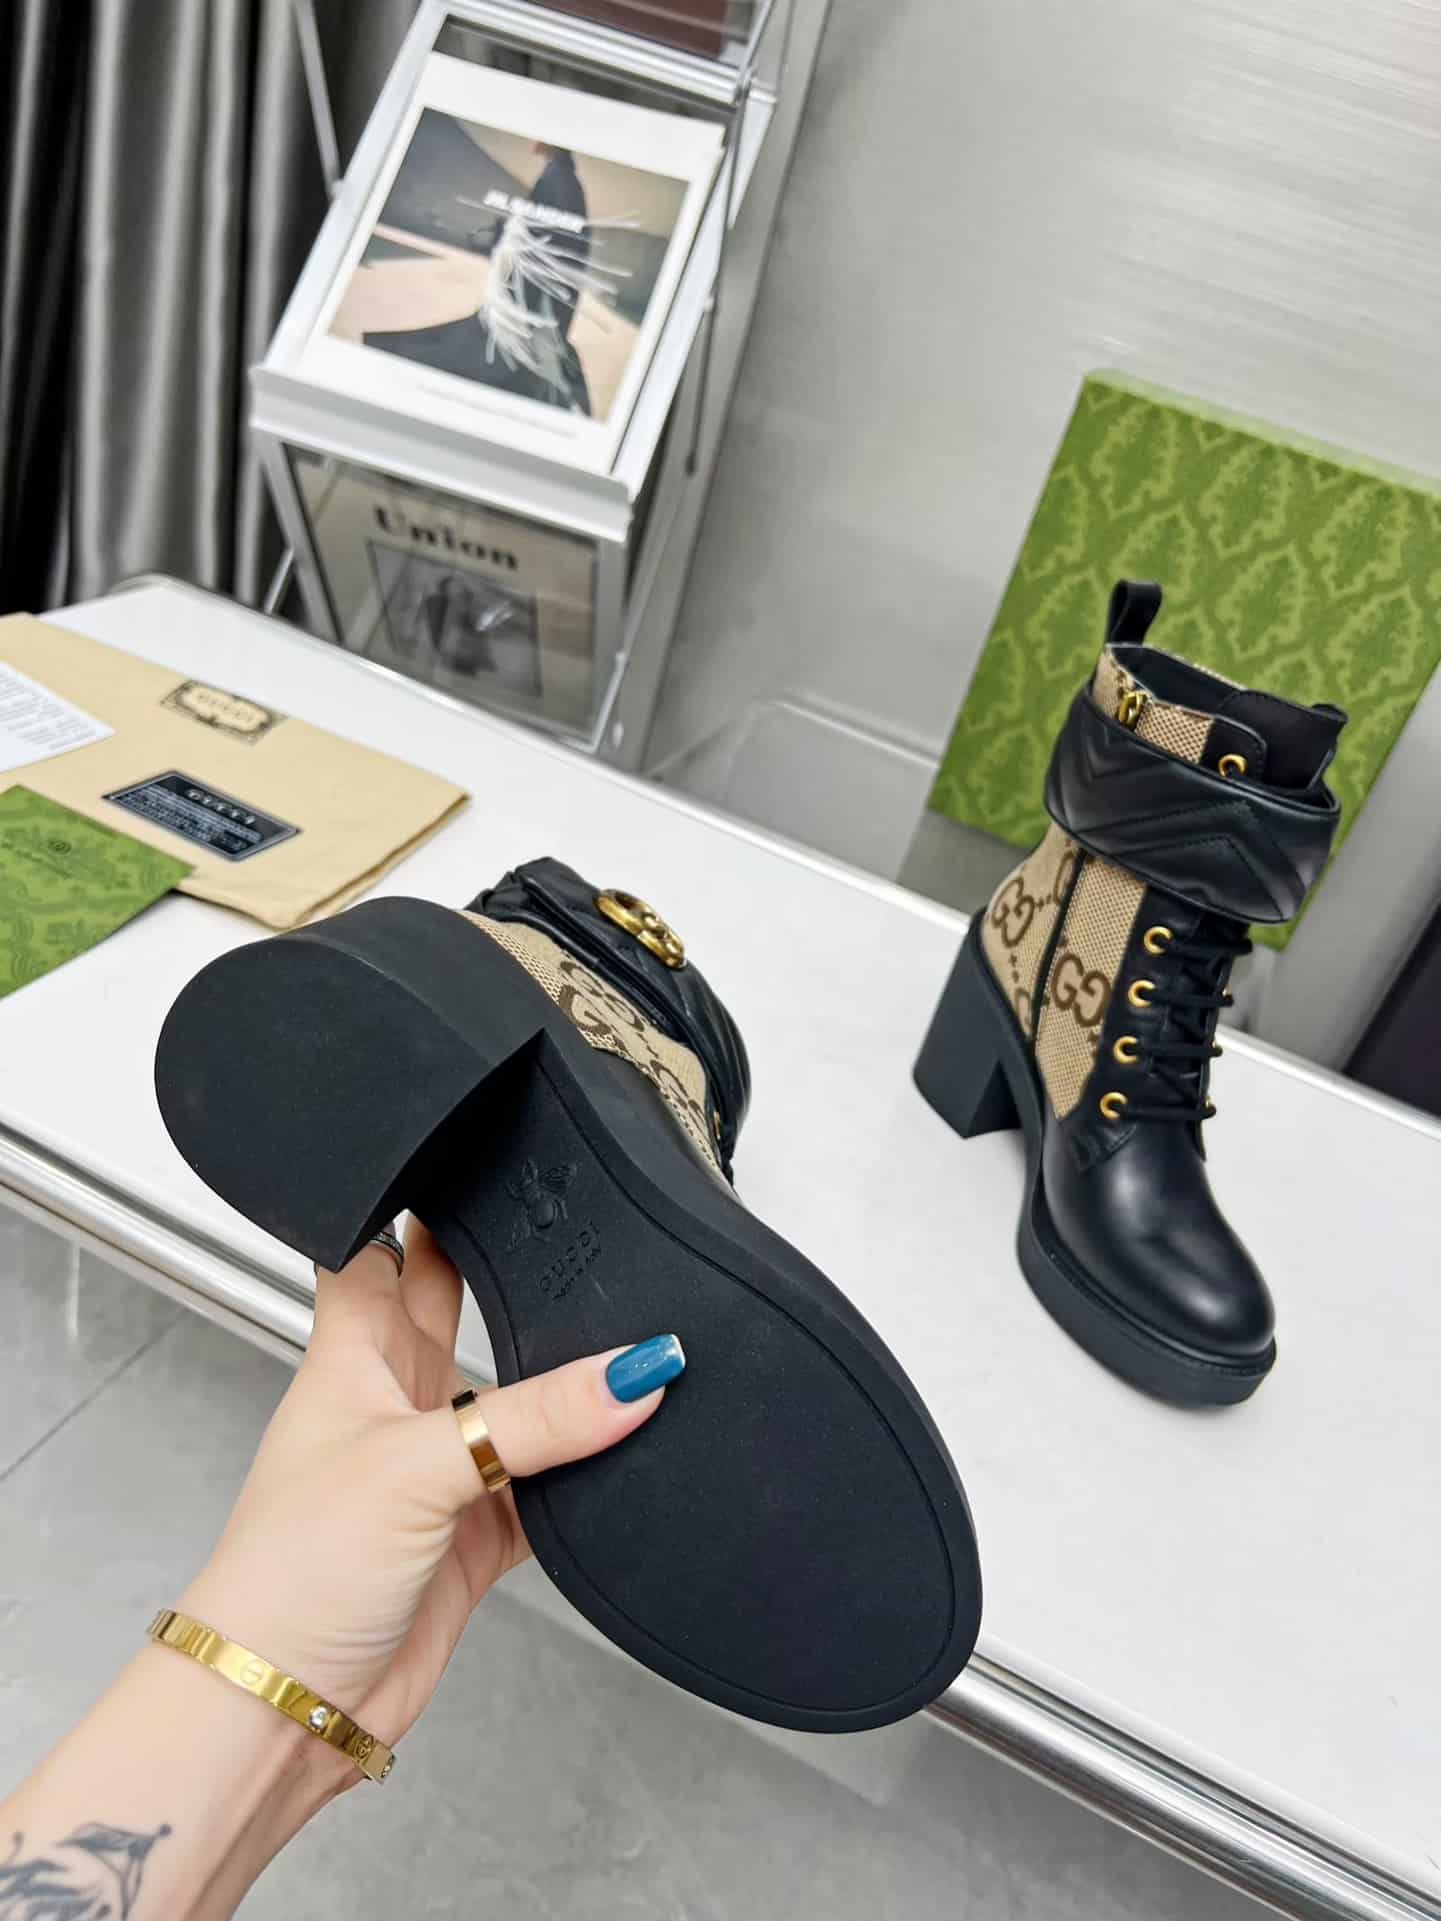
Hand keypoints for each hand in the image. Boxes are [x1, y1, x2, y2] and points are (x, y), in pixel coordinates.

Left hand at [179, 1219, 675, 1773]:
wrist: (284, 1707)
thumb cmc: (288, 1573)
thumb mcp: (417, 1465)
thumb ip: (535, 1416)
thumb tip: (636, 1371)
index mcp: (349, 1357)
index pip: (375, 1250)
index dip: (412, 1206)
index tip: (471, 1158)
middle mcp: (391, 1403)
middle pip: (450, 1308)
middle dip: (501, 1271)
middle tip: (563, 1227)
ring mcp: (434, 1470)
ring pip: (510, 1397)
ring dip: (558, 1379)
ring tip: (621, 1333)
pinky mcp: (471, 1538)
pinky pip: (543, 1485)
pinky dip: (582, 1473)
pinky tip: (622, 1452)